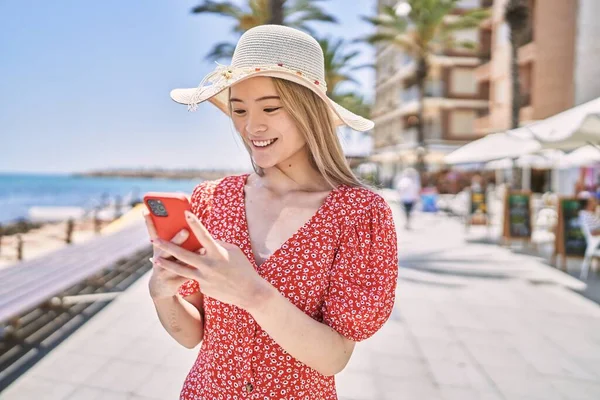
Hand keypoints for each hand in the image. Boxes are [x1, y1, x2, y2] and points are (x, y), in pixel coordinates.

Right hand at [143, 210, 194, 299]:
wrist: (161, 288)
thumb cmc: (166, 262)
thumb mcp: (163, 250)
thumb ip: (171, 237)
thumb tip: (183, 222)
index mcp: (157, 248)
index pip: (152, 232)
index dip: (149, 222)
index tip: (147, 210)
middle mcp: (158, 259)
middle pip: (167, 248)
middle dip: (176, 239)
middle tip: (186, 231)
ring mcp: (164, 272)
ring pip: (178, 263)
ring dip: (189, 256)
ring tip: (202, 248)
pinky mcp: (172, 282)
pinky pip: (186, 275)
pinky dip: (195, 270)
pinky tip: (204, 265)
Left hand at [151, 210, 268, 309]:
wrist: (250, 292)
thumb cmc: (242, 268)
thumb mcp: (233, 252)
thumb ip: (216, 244)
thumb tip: (204, 240)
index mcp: (218, 253)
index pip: (204, 235)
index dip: (195, 223)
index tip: (185, 213)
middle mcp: (209, 265)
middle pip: (183, 254)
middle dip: (167, 246)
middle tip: (153, 239)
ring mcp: (205, 278)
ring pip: (181, 269)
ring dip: (166, 264)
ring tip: (155, 260)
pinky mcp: (204, 288)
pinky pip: (197, 277)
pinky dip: (197, 274)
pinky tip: (206, 277)